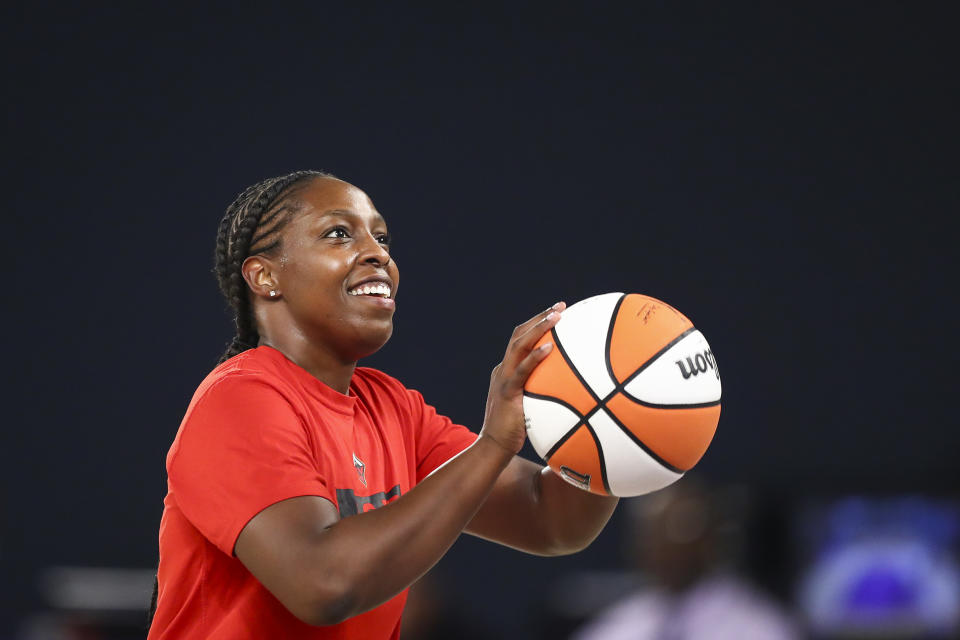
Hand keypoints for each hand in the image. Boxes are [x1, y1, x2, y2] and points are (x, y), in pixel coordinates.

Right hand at [480, 302, 565, 454]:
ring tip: (558, 316)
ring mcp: (503, 379)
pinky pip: (522, 370)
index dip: (537, 324)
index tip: (557, 313)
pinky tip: (550, 347)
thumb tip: (573, 393)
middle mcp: (503, 369)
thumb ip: (543, 395)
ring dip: (539, 327)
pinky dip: (535, 357)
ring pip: (519, 344)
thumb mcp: (531, 408)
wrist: (494, 448)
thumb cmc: (515, 432)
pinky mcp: (507, 391)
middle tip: (561, 306)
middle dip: (540, 318)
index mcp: (507, 370)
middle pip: (519, 334)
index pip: (521, 340)